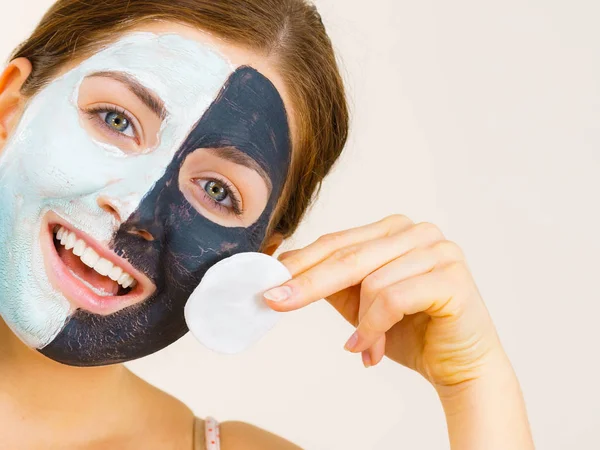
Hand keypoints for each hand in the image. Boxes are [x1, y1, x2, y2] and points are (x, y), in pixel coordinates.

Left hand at [264, 215, 505, 387]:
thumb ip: (332, 283)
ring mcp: (439, 250)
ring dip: (358, 323)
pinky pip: (394, 298)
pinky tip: (370, 350)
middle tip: (276, 302)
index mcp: (393, 230)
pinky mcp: (452, 276)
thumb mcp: (360, 304)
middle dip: (307, 283)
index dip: (300, 263)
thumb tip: (282, 276)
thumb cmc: (409, 331)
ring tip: (359, 347)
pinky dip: (374, 327)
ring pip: (371, 281)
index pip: (337, 242)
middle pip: (348, 256)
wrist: (459, 366)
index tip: (267, 282)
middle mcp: (417, 232)